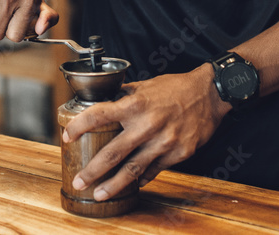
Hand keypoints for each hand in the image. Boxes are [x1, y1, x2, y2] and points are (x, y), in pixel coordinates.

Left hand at [62, 64, 229, 199]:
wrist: (211, 94)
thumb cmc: (176, 88)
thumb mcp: (146, 85)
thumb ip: (124, 96)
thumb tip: (104, 102)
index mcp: (136, 104)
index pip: (99, 115)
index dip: (79, 126)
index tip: (67, 136)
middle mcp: (148, 125)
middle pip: (113, 153)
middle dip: (93, 170)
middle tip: (79, 181)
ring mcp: (164, 142)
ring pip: (133, 170)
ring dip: (114, 185)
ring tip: (99, 194)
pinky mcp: (178, 154)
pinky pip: (153, 170)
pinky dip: (140, 179)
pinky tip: (131, 186)